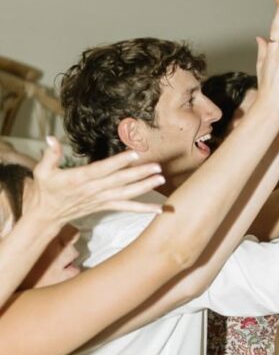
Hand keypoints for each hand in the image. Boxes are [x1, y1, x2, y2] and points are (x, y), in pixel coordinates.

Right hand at [24, 137, 165, 224]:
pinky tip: (159, 209)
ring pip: (126, 194)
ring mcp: (100, 199)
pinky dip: (143, 209)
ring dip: (145, 187)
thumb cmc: (45, 190)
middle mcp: (93, 190)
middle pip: (119, 181)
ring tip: (161, 179)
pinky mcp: (104, 206)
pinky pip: (126, 207)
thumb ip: (50, 155)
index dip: (118, 162)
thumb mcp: (42, 171)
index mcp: (79, 179)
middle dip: (139, 174)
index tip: (134, 154)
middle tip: (157, 167)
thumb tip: (50, 138)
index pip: (102, 169)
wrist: (46, 216)